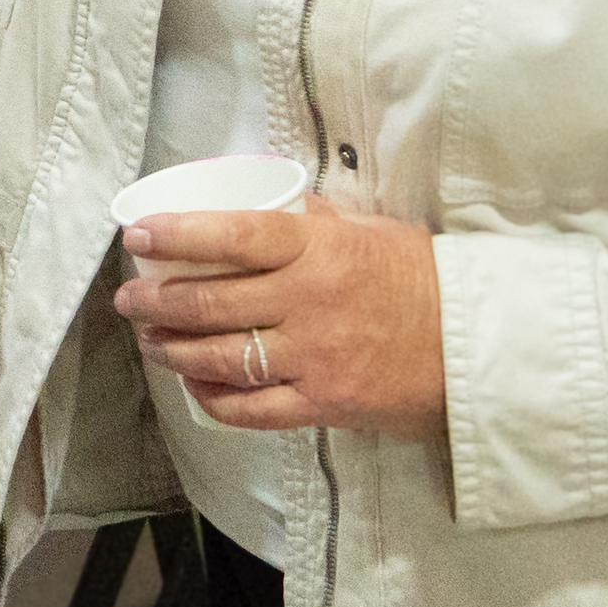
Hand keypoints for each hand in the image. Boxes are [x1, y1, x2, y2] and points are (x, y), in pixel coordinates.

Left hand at [114, 197, 444, 437]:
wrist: (479, 347)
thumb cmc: (424, 281)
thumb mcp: (372, 232)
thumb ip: (316, 220)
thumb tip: (268, 198)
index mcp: (319, 249)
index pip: (232, 236)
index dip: (177, 235)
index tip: (137, 236)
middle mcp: (308, 301)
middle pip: (210, 301)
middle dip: (155, 301)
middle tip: (128, 298)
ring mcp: (313, 357)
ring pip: (219, 357)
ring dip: (171, 349)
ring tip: (149, 340)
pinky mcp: (322, 404)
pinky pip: (250, 408)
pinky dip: (211, 398)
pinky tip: (193, 384)